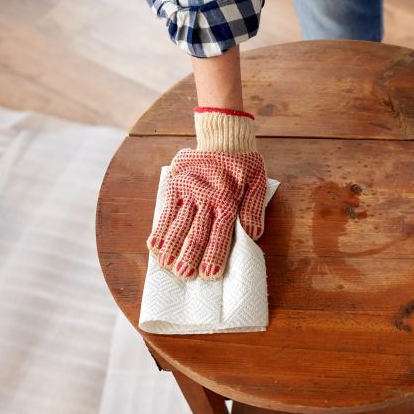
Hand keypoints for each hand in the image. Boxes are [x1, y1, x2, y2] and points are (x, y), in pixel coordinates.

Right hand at [147, 109, 266, 279]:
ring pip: (178, 224)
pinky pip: (165, 211)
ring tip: (167, 266)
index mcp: (227, 200)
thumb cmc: (243, 164)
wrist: (223, 137)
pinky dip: (159, 229)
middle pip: (197, 233)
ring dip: (172, 247)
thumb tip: (253, 234)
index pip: (220, 234)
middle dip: (190, 256)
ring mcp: (188, 192)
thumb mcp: (258, 182)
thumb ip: (253, 209)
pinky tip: (155, 246)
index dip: (214, 255)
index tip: (209, 275)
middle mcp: (206, 198)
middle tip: (185, 276)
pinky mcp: (174, 186)